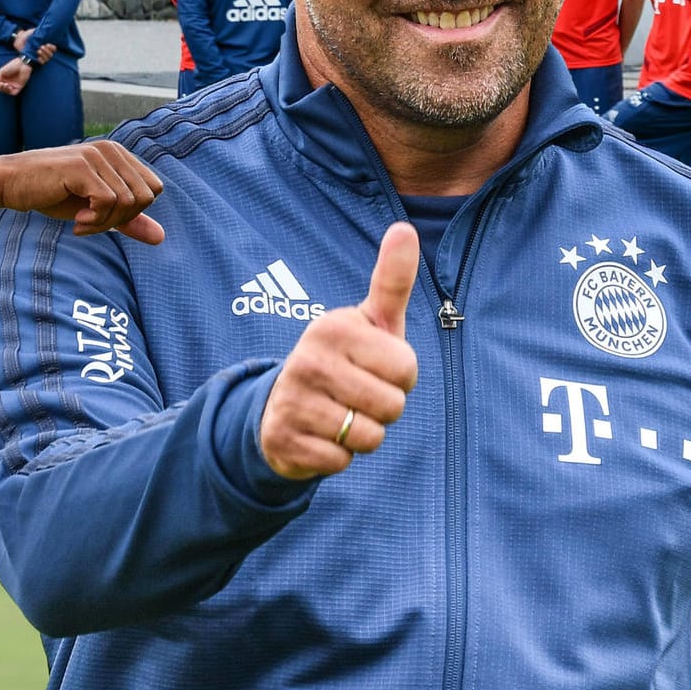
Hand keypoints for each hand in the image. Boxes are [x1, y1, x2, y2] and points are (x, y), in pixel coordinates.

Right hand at [0, 58, 32, 95]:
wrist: (22, 64)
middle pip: (2, 89)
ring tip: (5, 84)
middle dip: (0, 88)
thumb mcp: (2, 72)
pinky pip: (14, 93)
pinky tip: (9, 86)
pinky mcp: (19, 87)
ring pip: (7, 92)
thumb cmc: (12, 66)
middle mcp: (8, 83)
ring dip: (5, 89)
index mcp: (3, 79)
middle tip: (1, 84)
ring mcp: (14, 85)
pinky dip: (10, 91)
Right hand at [0, 139, 164, 242]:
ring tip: (81, 222)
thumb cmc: (52, 194)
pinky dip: (94, 221)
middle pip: (145, 197)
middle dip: (121, 220)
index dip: (134, 212)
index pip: (153, 189)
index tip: (106, 218)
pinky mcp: (81, 167)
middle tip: (93, 223)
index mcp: (119, 155)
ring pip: (126, 202)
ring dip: (104, 223)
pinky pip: (107, 202)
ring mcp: (97, 156)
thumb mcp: (96, 210)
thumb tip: (160, 238)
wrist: (11, 184)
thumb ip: (128, 221)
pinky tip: (75, 221)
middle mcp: (112, 150)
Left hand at [11, 30, 55, 63]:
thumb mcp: (33, 32)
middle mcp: (43, 51)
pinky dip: (41, 60)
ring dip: (44, 55)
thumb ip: (39, 32)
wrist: (18, 40)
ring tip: (38, 51)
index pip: (53, 48)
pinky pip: (42, 63)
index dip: (52, 47)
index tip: (47, 44)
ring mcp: (39, 56)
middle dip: (47, 51)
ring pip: (47, 59)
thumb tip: (46, 30)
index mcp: (45, 45)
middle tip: (42, 47)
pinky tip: (38, 57)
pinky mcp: (35, 60)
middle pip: (51, 54)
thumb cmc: (25, 36)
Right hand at [259, 222, 420, 479]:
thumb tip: (405, 228)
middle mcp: (308, 359)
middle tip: (357, 394)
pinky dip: (338, 457)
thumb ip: (391, 279)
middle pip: (393, 406)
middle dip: (385, 409)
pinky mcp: (284, 439)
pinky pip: (341, 462)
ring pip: (369, 437)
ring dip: (363, 436)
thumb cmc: (345, 359)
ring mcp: (293, 399)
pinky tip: (321, 436)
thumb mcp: (370, 321)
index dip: (401, 376)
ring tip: (341, 414)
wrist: (283, 406)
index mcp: (334, 327)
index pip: (407, 370)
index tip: (375, 366)